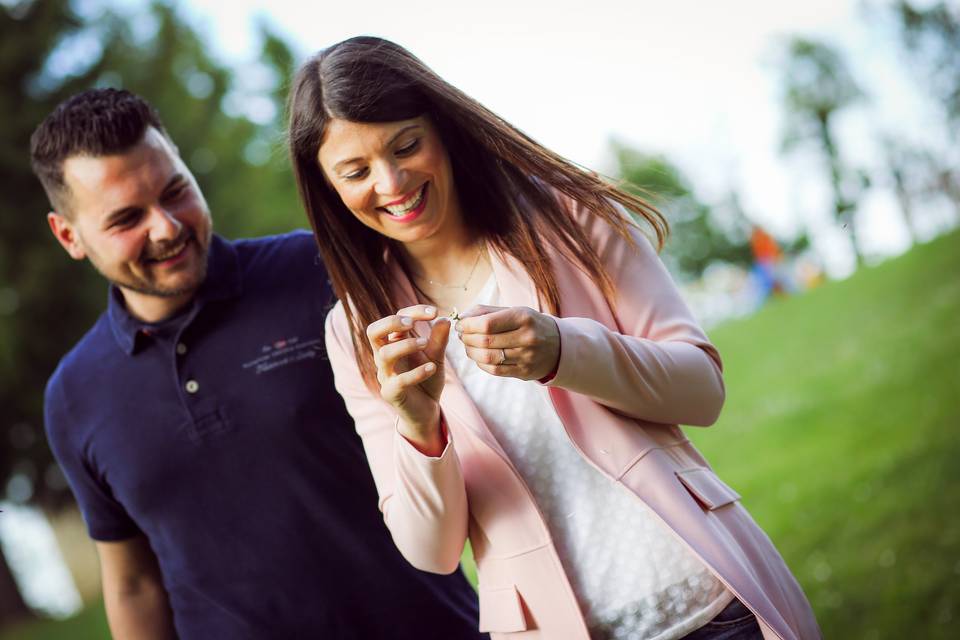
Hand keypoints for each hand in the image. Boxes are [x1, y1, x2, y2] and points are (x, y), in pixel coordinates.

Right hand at [366, 305, 450, 454]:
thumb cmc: (427, 378)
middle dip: (391, 323)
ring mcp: (385, 375)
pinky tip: (432, 368)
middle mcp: (384, 357)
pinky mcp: (391, 393)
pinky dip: (416, 373)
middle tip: (412, 323)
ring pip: (384, 354)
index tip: (434, 312)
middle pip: (373, 331)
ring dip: (405, 345)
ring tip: (426, 344)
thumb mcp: (436, 356)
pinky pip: (398, 381)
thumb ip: (439, 339)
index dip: (411, 312)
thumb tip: (445, 319)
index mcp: (393, 343)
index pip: (394, 319)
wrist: (427, 409)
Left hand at [456, 305, 559, 380]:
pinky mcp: (524, 372)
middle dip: (467, 337)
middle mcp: (527, 337)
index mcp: (524, 317)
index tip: (460, 324)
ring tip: (468, 345)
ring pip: (487, 357)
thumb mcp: (514, 311)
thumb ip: (486, 312)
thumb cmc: (529, 324)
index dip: (468, 325)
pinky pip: (494, 370)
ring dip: (471, 351)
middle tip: (462, 335)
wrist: (559, 346)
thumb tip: (460, 317)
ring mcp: (527, 357)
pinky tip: (479, 356)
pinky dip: (481, 363)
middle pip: (485, 341)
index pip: (487, 323)